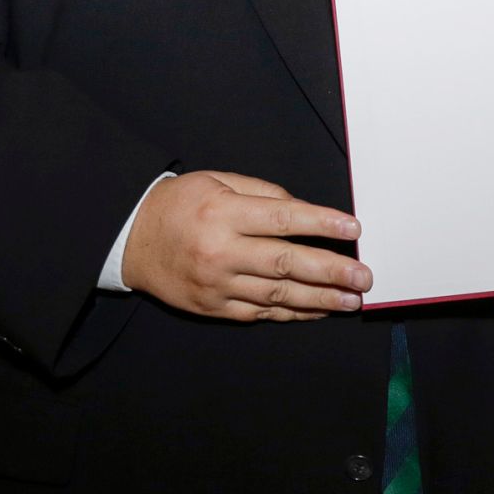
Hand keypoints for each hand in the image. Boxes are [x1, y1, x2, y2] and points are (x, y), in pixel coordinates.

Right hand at [122, 170, 370, 321]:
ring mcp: (217, 284)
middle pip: (286, 262)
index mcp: (224, 213)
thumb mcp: (219, 181)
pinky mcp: (213, 307)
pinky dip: (292, 312)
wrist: (130, 238)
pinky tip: (318, 310)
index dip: (322, 223)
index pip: (284, 218)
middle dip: (331, 271)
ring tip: (351, 299)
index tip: (353, 229)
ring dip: (320, 298)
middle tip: (363, 277)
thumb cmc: (180, 204)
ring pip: (278, 293)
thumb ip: (264, 194)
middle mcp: (221, 251)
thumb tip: (305, 212)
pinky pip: (261, 311)